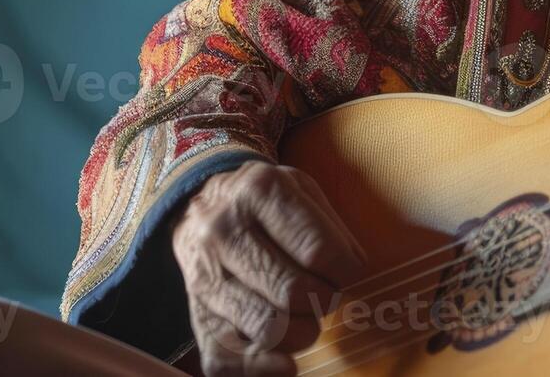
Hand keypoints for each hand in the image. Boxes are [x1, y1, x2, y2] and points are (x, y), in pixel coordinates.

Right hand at [172, 161, 366, 376]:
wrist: (197, 205)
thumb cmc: (264, 202)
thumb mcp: (300, 189)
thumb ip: (331, 228)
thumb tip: (353, 273)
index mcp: (258, 192)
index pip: (317, 250)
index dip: (345, 270)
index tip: (349, 273)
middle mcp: (222, 232)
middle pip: (293, 292)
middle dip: (325, 300)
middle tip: (328, 294)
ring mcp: (204, 278)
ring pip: (266, 328)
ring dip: (302, 333)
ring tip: (307, 317)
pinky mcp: (195, 317)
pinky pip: (229, 360)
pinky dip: (265, 367)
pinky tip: (286, 358)